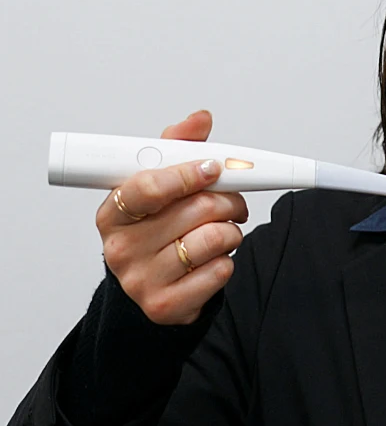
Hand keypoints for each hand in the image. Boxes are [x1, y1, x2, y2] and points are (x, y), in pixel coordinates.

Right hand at [95, 110, 248, 324]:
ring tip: (224, 230)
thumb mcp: (160, 187)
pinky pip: (221, 271)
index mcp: (113, 212)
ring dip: (232, 231)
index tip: (213, 168)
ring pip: (215, 239)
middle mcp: (121, 248)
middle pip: (196, 210)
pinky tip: (214, 258)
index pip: (150, 186)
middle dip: (227, 200)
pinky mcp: (167, 305)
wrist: (153, 286)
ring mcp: (141, 280)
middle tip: (231, 202)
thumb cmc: (157, 230)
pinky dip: (228, 260)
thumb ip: (178, 149)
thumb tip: (200, 119)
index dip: (189, 173)